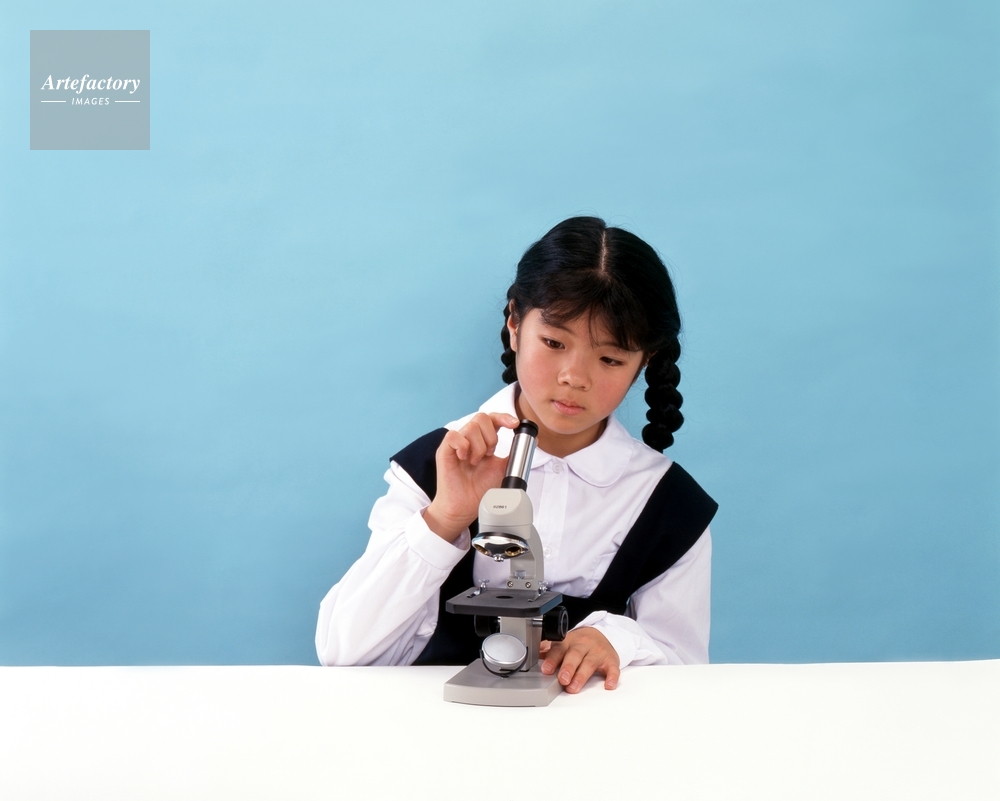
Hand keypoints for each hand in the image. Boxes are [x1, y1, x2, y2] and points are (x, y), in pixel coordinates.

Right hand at [423, 412, 519, 541]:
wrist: (466, 507)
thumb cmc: (481, 489)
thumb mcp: (503, 469)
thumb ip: (515, 454)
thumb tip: (533, 440)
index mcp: (483, 440)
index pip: (493, 418)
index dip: (503, 417)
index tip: (514, 424)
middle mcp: (470, 438)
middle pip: (482, 417)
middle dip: (491, 436)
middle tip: (489, 454)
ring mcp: (457, 443)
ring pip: (470, 427)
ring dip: (478, 446)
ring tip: (476, 462)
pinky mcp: (445, 450)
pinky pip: (453, 436)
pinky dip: (462, 446)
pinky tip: (465, 458)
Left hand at [540, 627, 620, 691]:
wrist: (601, 636)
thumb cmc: (579, 644)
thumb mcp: (563, 644)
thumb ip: (548, 650)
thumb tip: (531, 655)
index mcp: (568, 642)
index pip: (559, 649)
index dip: (552, 659)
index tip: (546, 669)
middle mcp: (583, 645)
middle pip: (574, 655)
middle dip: (568, 667)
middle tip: (562, 679)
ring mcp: (597, 652)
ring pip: (589, 662)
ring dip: (581, 675)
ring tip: (574, 687)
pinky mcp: (610, 660)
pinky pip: (612, 668)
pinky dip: (611, 677)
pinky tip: (608, 685)